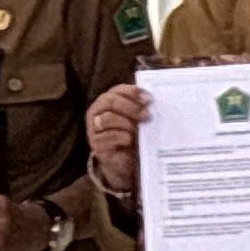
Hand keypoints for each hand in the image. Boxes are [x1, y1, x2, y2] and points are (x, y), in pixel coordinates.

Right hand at [85, 79, 150, 195]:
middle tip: (147, 115)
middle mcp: (97, 112)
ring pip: (106, 118)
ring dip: (126, 123)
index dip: (133, 92)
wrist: (128, 160)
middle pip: (109, 101)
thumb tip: (155, 103)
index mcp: (108, 101)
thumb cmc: (135, 135)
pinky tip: (129, 139)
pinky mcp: (96, 144)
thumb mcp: (140, 119)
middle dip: (130, 107)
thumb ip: (144, 108)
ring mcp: (94, 128)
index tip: (149, 99)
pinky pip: (107, 136)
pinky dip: (121, 136)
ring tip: (138, 129)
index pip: (117, 90)